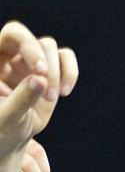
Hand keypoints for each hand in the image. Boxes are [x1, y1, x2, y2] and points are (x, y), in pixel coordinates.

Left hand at [0, 24, 76, 171]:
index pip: (12, 36)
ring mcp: (30, 61)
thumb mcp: (6, 118)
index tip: (40, 72)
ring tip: (52, 98)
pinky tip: (65, 92)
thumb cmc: (0, 127)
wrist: (10, 136)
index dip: (28, 47)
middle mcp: (10, 55)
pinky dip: (70, 72)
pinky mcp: (50, 70)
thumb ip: (20, 99)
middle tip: (48, 85)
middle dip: (45, 60)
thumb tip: (40, 80)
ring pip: (50, 48)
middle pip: (32, 39)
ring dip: (57, 73)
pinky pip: (66, 58)